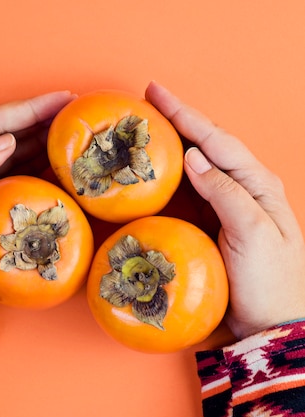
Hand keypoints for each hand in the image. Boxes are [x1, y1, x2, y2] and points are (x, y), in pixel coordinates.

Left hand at [0, 91, 74, 309]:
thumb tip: (6, 141)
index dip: (28, 109)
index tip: (60, 100)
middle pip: (3, 133)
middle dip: (39, 119)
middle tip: (73, 111)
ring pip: (11, 154)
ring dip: (41, 141)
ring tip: (69, 132)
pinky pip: (13, 178)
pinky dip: (35, 168)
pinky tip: (53, 163)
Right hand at [146, 81, 304, 339]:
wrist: (270, 322)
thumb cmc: (270, 281)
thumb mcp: (254, 233)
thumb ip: (225, 192)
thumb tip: (193, 157)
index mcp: (257, 183)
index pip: (216, 140)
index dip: (185, 115)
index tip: (156, 94)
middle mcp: (243, 187)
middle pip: (206, 144)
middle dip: (177, 119)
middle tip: (146, 100)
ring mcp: (226, 205)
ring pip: (195, 164)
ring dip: (172, 142)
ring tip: (147, 125)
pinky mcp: (212, 223)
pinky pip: (188, 190)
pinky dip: (170, 174)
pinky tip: (157, 167)